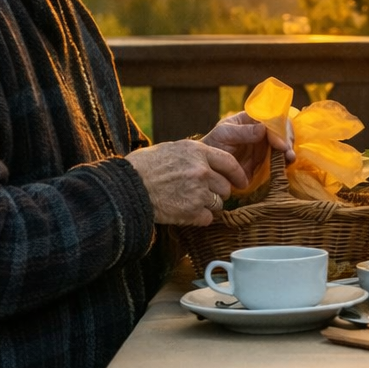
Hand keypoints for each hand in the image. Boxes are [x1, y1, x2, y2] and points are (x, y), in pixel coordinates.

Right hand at [126, 140, 249, 225]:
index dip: (238, 174)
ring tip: (188, 202)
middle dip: (218, 192)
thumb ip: (194, 155)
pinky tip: (184, 212)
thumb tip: (208, 161)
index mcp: (197, 152)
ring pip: (218, 204)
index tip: (241, 182)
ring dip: (207, 206)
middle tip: (202, 194)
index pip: (229, 163)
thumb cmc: (144, 167)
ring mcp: (198, 192)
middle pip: (225, 187)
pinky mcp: (191, 212)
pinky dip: (198, 218)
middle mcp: (201, 171)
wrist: (127, 187)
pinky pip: (207, 218)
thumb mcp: (172, 149)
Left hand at [202, 110, 295, 176]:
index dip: (278, 129)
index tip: (279, 144)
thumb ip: (242, 131)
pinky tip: (286, 165)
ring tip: (289, 160)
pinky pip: (279, 159)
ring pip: (284, 144)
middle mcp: (262, 131)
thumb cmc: (213, 145)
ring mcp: (264, 146)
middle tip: (288, 153)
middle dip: (288, 140)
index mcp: (252, 119)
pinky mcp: (265, 161)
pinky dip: (285, 161)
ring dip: (289, 151)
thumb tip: (263, 129)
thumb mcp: (223, 134)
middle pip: (282, 129)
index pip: (271, 118)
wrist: (207, 167)